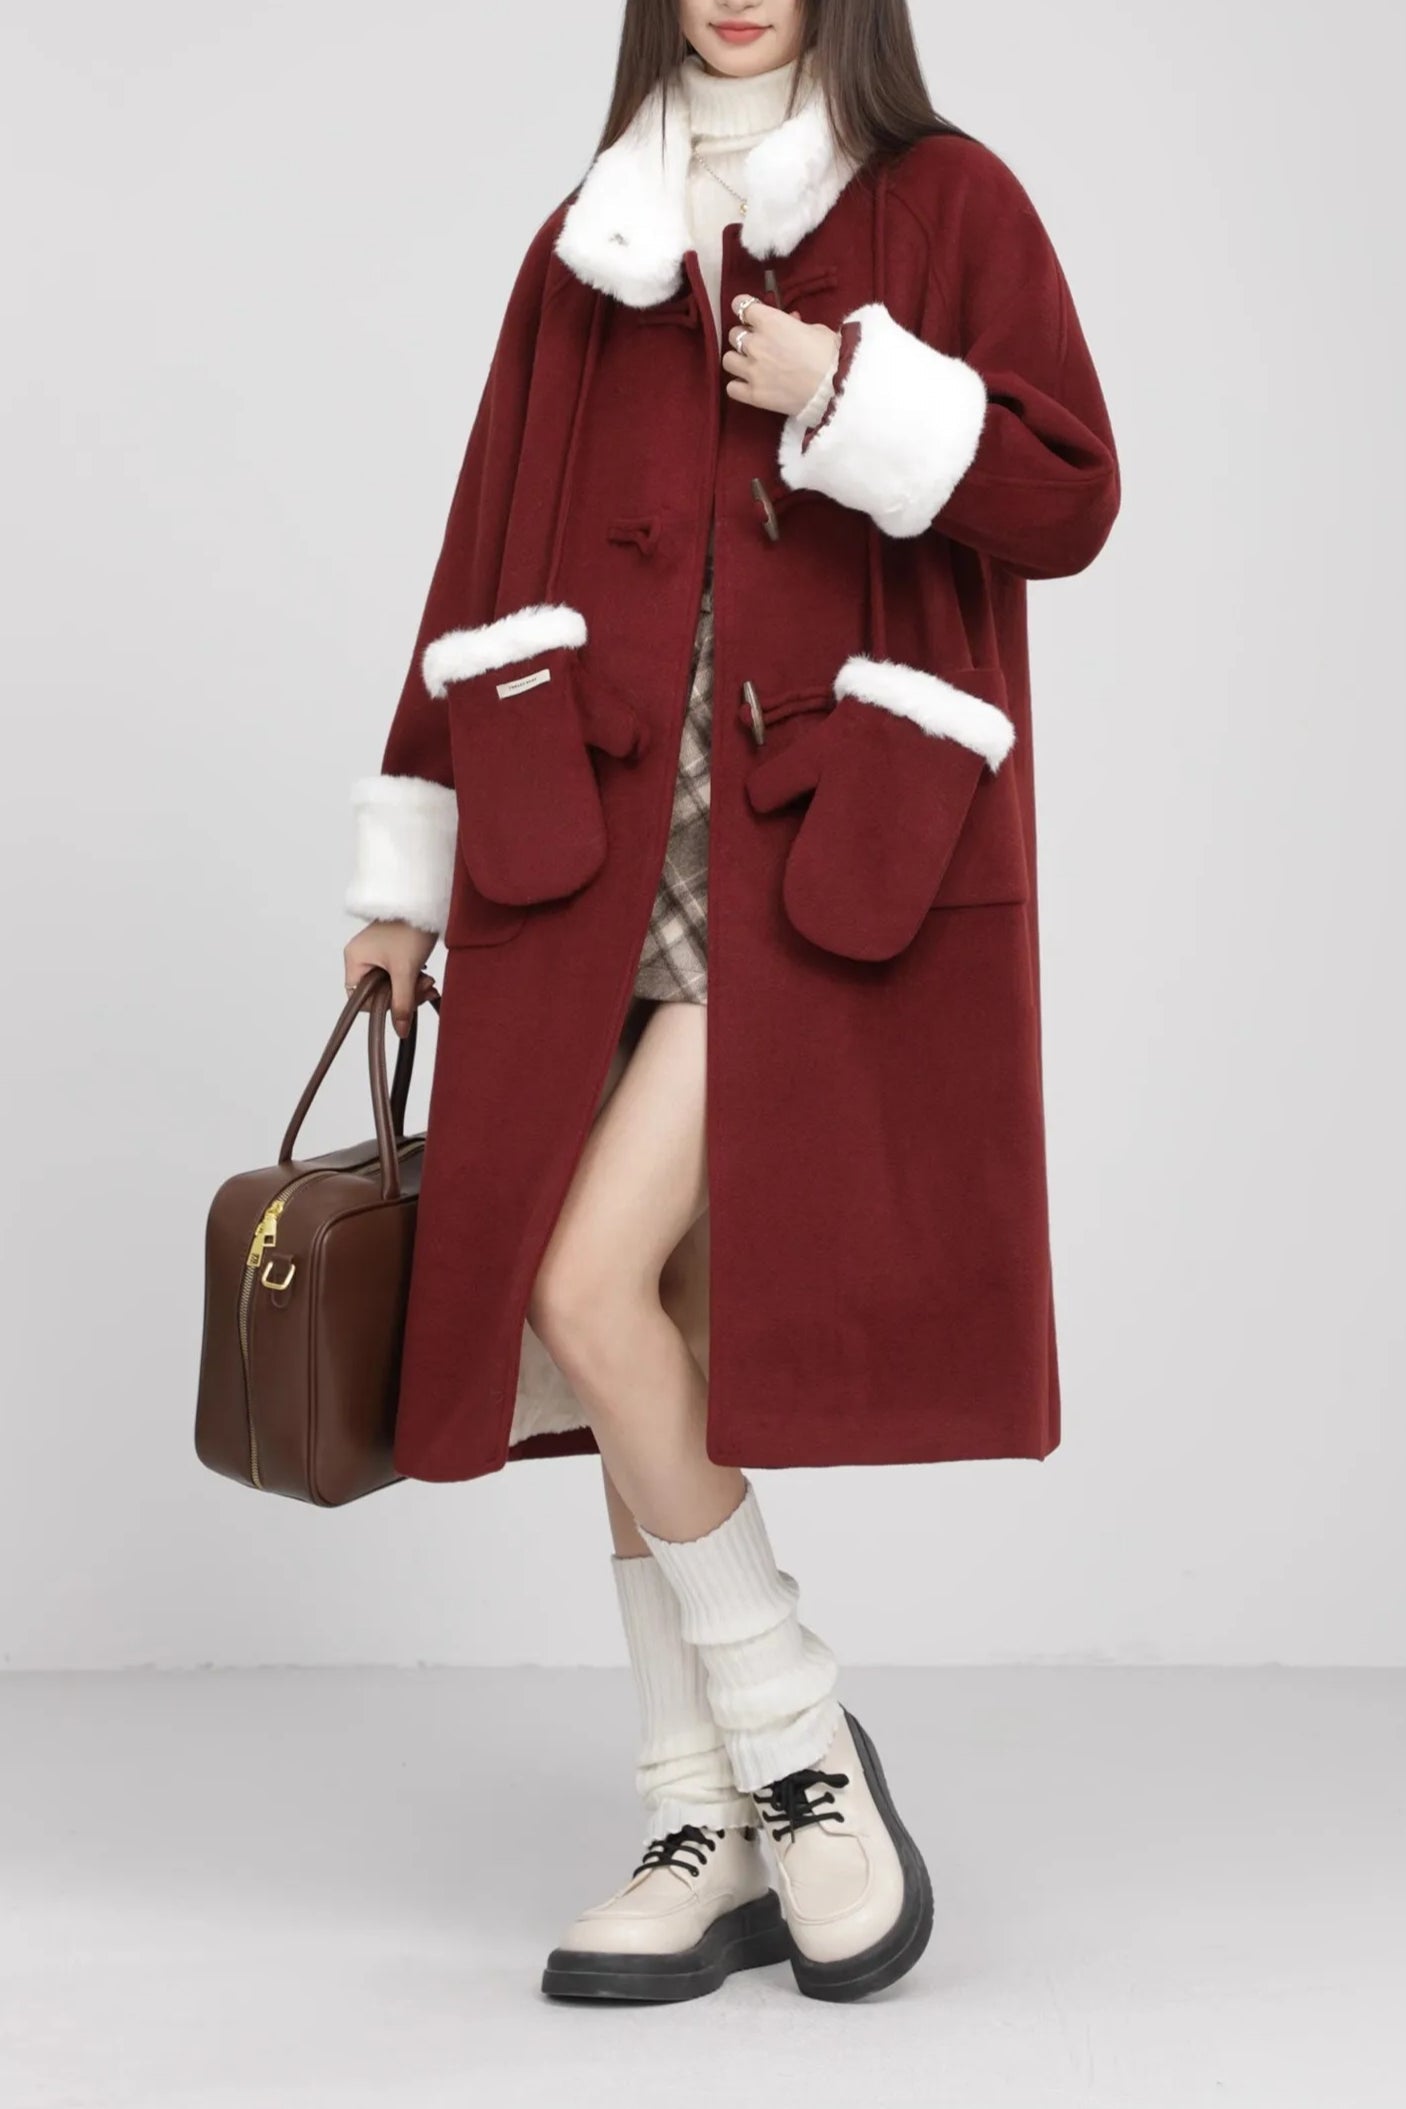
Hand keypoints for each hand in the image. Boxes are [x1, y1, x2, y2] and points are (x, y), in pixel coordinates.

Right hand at [343, 921, 437, 1037]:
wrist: (427, 903)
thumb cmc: (410, 929)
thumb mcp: (406, 971)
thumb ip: (402, 1003)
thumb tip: (400, 1029)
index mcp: (355, 960)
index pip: (360, 999)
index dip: (382, 1006)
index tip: (403, 1003)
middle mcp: (361, 957)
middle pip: (378, 993)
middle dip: (403, 996)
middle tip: (424, 989)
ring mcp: (376, 955)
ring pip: (391, 986)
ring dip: (411, 989)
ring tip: (429, 982)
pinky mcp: (391, 953)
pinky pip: (398, 976)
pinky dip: (413, 980)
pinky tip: (427, 979)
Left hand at [721, 293, 838, 416]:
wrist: (835, 388)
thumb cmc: (830, 355)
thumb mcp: (815, 329)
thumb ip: (794, 324)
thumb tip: (788, 321)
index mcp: (770, 321)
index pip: (741, 306)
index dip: (744, 308)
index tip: (749, 313)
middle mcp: (756, 344)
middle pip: (733, 334)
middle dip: (744, 337)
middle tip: (757, 343)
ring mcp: (752, 371)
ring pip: (728, 359)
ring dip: (737, 360)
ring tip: (750, 365)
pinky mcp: (754, 395)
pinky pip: (731, 387)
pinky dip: (738, 385)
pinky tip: (748, 384)